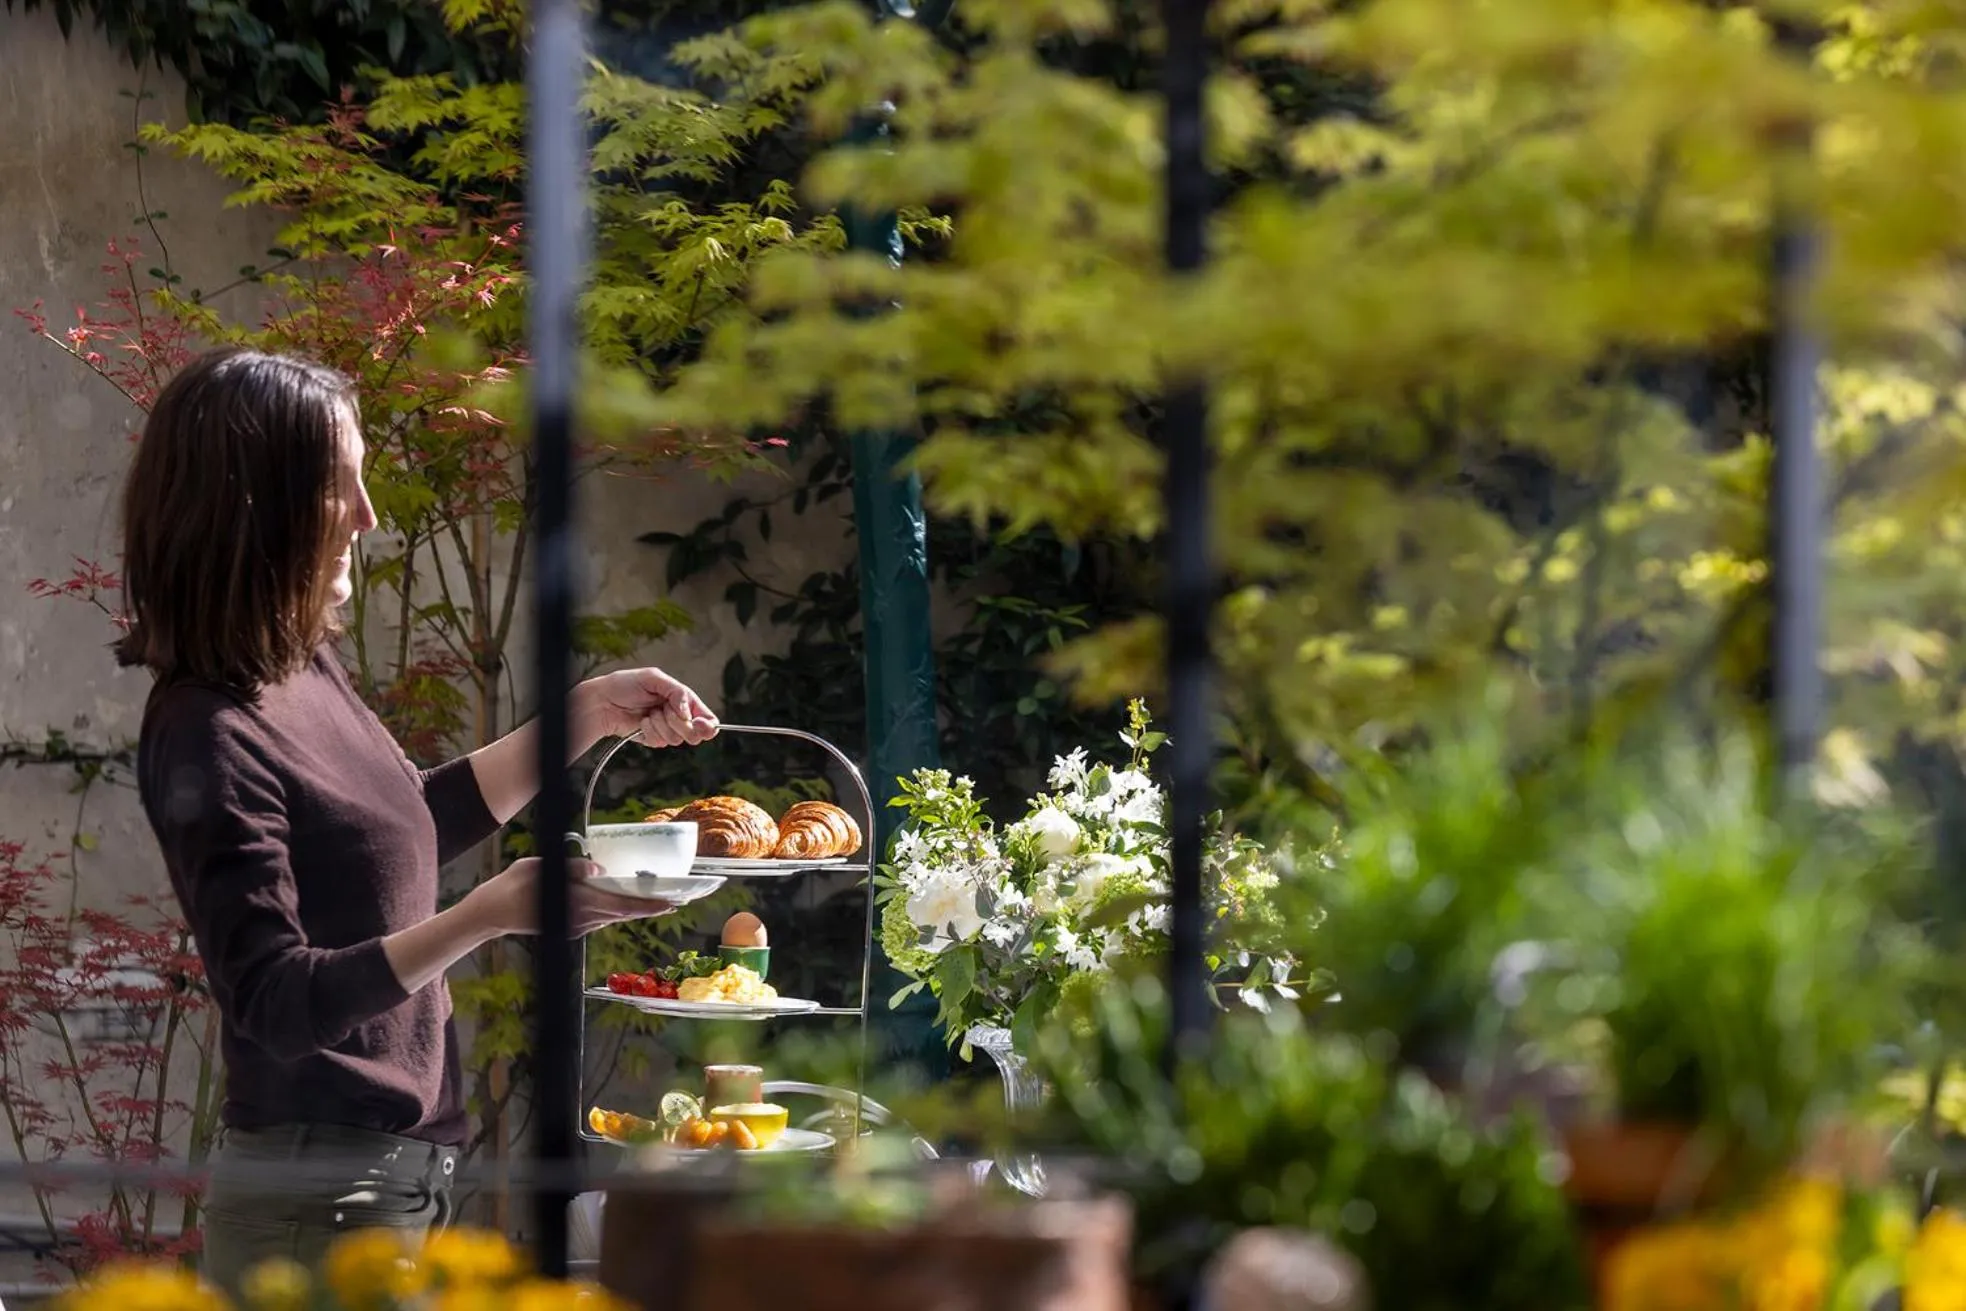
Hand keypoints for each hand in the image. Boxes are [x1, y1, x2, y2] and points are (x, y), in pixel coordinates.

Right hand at [464, 858, 675, 939]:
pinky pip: (600, 919)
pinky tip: (628, 904)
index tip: (671, 902)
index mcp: (575, 901)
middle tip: (677, 901)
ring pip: (613, 917)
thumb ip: (571, 868)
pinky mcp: (570, 930)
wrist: (489, 915)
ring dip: (636, 910)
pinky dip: (617, 911)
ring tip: (660, 901)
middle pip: (623, 913)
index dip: (648, 904)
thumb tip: (598, 868)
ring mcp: (575, 927)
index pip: (621, 904)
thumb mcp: (538, 866)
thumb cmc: (510, 885)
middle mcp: (580, 918)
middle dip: (651, 908)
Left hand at [576, 668, 718, 748]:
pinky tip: (642, 722)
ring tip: (649, 713)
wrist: (603, 702)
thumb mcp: (654, 678)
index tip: (698, 723)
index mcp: (685, 701)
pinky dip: (650, 731)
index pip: (708, 719)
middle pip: (696, 734)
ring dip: (661, 724)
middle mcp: (679, 717)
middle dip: (679, 724)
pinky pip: (660, 742)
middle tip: (665, 711)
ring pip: (676, 739)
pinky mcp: (654, 739)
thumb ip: (677, 692)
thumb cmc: (626, 684)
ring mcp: (667, 729)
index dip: (708, 725)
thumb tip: (687, 711)